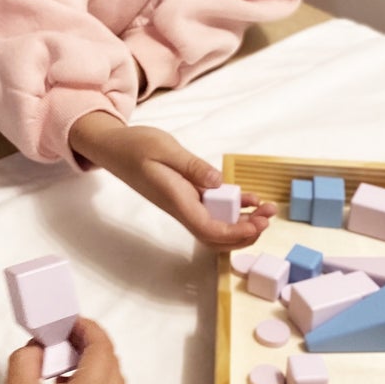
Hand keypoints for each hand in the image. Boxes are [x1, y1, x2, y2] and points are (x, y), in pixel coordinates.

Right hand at [0, 318, 126, 383]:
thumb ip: (29, 355)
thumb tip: (43, 343)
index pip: (101, 346)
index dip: (86, 328)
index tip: (69, 323)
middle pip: (111, 362)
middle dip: (90, 346)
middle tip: (64, 341)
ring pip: (116, 381)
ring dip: (97, 367)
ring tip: (67, 367)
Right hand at [69, 112, 276, 249]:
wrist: (116, 148)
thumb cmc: (136, 146)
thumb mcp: (165, 149)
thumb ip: (192, 166)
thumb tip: (217, 182)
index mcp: (176, 200)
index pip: (207, 229)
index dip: (234, 233)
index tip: (256, 225)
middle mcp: (182, 208)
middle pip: (216, 237)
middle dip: (245, 234)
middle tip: (269, 218)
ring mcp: (185, 204)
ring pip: (218, 226)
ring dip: (244, 223)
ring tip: (268, 209)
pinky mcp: (188, 196)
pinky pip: (214, 210)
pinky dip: (234, 208)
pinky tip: (251, 200)